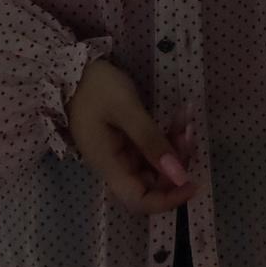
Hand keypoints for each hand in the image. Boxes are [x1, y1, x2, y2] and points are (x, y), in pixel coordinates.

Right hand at [66, 59, 200, 214]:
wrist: (73, 66)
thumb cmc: (96, 87)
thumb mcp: (127, 110)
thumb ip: (152, 141)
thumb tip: (179, 174)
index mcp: (109, 164)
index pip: (139, 200)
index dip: (168, 200)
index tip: (193, 184)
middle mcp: (114, 164)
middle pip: (152, 181)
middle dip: (177, 162)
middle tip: (189, 132)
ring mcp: (120, 152)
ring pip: (155, 163)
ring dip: (175, 145)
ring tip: (186, 118)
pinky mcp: (125, 139)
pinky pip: (151, 146)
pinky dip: (168, 135)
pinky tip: (179, 116)